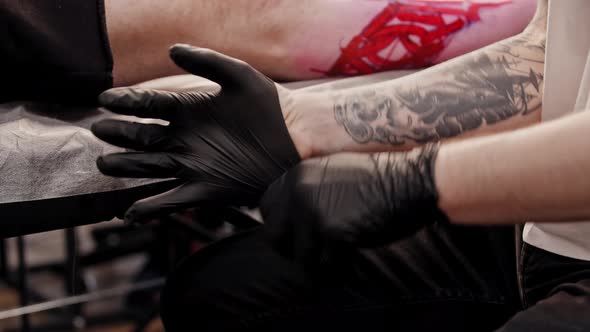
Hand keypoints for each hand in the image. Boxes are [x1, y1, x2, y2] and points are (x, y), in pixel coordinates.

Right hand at [91, 44, 300, 223]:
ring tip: (105, 165)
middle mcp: (186, 139)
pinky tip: (132, 213)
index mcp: (190, 111)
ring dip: (127, 167)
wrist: (296, 139)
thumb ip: (206, 61)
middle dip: (119, 135)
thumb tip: (172, 48)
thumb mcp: (239, 76)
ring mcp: (193, 165)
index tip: (105, 100)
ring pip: (150, 167)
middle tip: (99, 131)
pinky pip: (172, 199)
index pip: (149, 106)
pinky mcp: (205, 189)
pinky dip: (151, 207)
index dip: (126, 103)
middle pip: (143, 137)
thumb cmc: (270, 105)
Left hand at [260, 143, 448, 261]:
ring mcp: (313, 211)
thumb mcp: (332, 173)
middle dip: (292, 253)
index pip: (266, 209)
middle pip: (273, 238)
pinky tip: (351, 266)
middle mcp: (298, 191)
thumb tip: (290, 221)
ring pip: (300, 260)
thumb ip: (307, 191)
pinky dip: (338, 272)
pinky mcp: (332, 231)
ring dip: (319, 268)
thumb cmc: (378, 180)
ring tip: (338, 266)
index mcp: (296, 175)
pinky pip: (325, 268)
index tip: (297, 240)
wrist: (411, 180)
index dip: (281, 229)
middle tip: (315, 258)